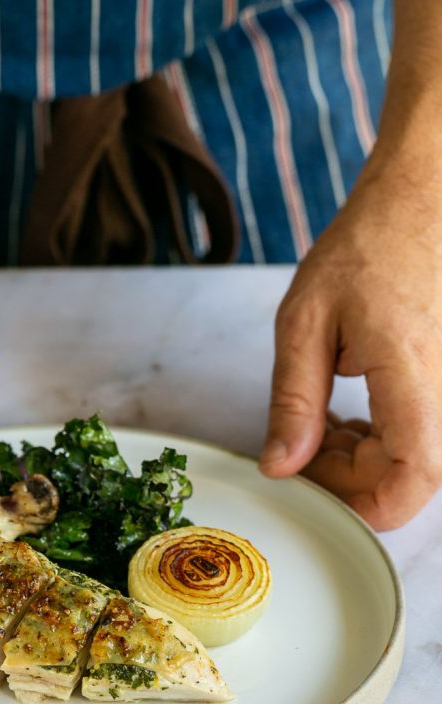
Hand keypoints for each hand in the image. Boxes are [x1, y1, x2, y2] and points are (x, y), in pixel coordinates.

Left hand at [259, 154, 441, 529]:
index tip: (313, 491)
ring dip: (360, 460)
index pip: (413, 478)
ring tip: (317, 425)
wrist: (421, 198)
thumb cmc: (367, 244)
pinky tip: (343, 415)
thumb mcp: (305, 321)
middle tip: (298, 449)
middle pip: (406, 475)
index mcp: (415, 374)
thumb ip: (293, 401)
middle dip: (345, 479)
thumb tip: (280, 466)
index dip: (364, 504)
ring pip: (412, 459)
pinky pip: (418, 433)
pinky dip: (377, 439)